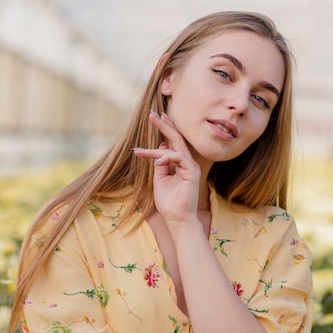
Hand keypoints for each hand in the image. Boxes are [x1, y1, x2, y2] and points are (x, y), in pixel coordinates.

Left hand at [134, 111, 200, 226]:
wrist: (177, 219)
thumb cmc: (168, 203)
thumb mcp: (159, 180)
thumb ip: (159, 165)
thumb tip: (159, 150)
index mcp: (180, 164)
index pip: (172, 142)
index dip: (164, 129)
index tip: (153, 118)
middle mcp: (187, 163)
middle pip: (176, 138)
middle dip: (164, 125)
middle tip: (152, 114)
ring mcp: (191, 167)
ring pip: (175, 147)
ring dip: (156, 147)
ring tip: (139, 151)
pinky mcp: (192, 172)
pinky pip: (179, 158)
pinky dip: (166, 158)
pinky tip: (156, 163)